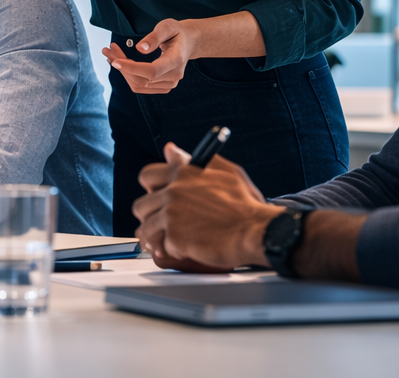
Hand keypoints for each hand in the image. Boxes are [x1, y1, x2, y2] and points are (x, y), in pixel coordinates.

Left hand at [100, 18, 199, 93]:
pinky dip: (128, 76)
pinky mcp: (163, 86)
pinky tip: (120, 62)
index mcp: (176, 60)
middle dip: (122, 66)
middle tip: (108, 50)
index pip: (152, 71)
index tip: (115, 61)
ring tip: (111, 54)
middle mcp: (174, 76)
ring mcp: (169, 83)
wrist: (188, 42)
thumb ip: (154, 37)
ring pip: (139, 84)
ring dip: (122, 71)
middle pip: (142, 79)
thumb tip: (140, 49)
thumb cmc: (176, 32)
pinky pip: (141, 86)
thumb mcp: (167, 26)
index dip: (132, 68)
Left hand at [131, 142, 276, 270]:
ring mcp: (172, 213)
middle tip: (165, 224)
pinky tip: (185, 249)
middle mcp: (174, 190)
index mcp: (183, 172)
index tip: (158, 197)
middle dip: (151, 216)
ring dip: (158, 236)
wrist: (257, 230)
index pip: (148, 176)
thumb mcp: (224, 171)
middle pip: (142, 205)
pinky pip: (162, 245)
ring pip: (146, 227)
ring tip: (173, 241)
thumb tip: (170, 149)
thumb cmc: (245, 204)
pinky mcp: (175, 235)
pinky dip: (172, 250)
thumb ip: (193, 161)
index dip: (151, 189)